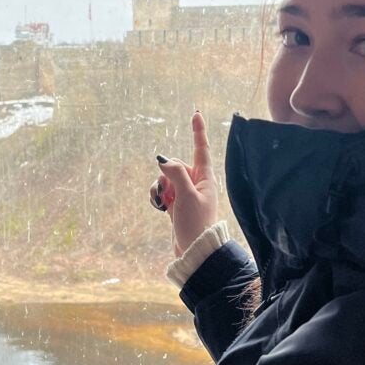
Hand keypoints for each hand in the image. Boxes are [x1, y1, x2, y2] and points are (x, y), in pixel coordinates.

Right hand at [149, 111, 217, 257]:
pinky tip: (159, 207)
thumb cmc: (197, 224)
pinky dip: (158, 196)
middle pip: (176, 164)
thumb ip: (175, 174)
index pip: (201, 149)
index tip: (196, 113)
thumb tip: (163, 159)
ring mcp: (186, 193)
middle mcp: (197, 183)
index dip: (198, 131)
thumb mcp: (186, 196)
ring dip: (161, 187)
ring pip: (166, 177)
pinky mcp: (177, 204)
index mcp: (206, 178)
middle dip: (167, 174)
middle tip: (170, 193)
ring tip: (164, 203)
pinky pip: (163, 191)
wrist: (195, 251)